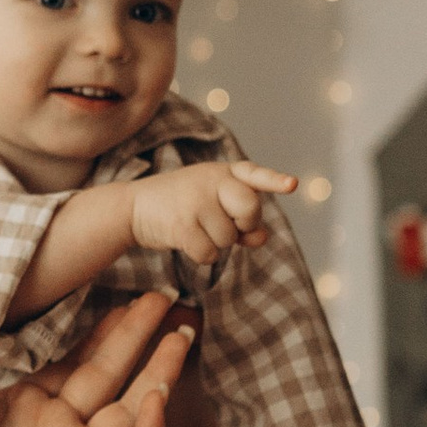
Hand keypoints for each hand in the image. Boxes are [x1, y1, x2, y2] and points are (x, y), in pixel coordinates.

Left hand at [0, 270, 195, 426]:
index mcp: (28, 401)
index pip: (82, 361)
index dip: (108, 332)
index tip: (132, 300)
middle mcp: (57, 426)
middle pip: (113, 377)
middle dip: (142, 340)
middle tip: (169, 300)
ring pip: (132, 412)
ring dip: (158, 375)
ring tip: (182, 335)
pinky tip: (157, 396)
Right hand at [128, 157, 295, 266]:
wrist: (133, 208)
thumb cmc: (180, 205)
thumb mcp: (212, 203)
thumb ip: (241, 218)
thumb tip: (262, 238)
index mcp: (222, 171)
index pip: (253, 174)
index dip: (274, 181)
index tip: (292, 185)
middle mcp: (210, 181)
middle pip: (250, 209)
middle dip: (245, 225)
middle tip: (229, 225)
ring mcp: (196, 201)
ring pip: (229, 238)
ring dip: (217, 243)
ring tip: (194, 227)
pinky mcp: (182, 224)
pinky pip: (210, 254)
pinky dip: (202, 255)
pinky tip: (185, 240)